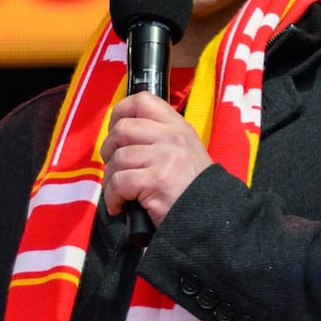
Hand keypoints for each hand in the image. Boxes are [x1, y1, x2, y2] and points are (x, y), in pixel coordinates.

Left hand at [99, 92, 213, 223]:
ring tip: (120, 194)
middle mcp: (173, 137)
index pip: (142, 101)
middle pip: (122, 129)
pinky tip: (121, 206)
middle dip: (109, 150)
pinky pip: (119, 182)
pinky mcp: (157, 180)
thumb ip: (158, 139)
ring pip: (118, 158)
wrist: (210, 219)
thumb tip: (120, 135)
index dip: (120, 113)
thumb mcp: (183, 153)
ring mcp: (166, 157)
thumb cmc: (190, 190)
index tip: (115, 131)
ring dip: (111, 179)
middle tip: (115, 169)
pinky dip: (113, 197)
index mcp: (178, 127)